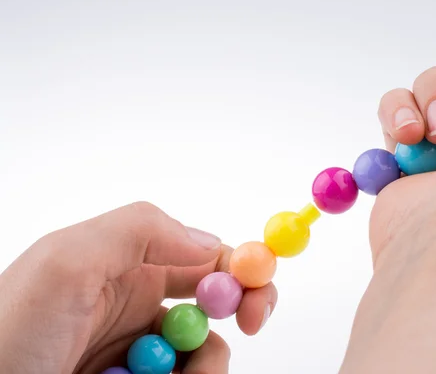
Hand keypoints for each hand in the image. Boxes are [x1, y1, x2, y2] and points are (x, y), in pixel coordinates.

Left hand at [0, 202, 277, 372]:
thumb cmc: (6, 333)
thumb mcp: (64, 263)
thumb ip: (139, 230)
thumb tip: (213, 244)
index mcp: (131, 265)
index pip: (209, 257)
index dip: (245, 272)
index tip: (254, 306)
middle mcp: (141, 305)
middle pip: (220, 305)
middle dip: (239, 316)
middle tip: (245, 332)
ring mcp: (141, 352)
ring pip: (206, 354)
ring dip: (204, 367)